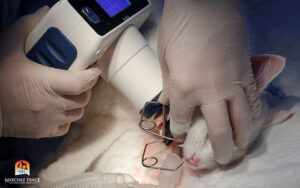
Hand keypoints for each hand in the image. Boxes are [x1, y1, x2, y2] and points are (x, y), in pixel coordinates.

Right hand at [0, 7, 99, 137]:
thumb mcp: (9, 48)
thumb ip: (26, 29)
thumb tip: (42, 14)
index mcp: (45, 83)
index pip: (81, 82)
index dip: (93, 74)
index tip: (94, 68)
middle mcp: (51, 104)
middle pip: (83, 97)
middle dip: (86, 87)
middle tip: (80, 78)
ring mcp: (48, 120)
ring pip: (78, 113)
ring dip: (78, 102)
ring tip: (70, 92)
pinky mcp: (43, 132)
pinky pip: (66, 127)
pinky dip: (67, 117)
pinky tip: (59, 108)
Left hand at [158, 0, 260, 163]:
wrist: (205, 3)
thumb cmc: (179, 27)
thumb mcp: (164, 57)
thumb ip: (168, 84)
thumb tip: (167, 102)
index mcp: (184, 88)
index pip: (182, 119)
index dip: (180, 129)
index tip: (180, 133)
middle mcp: (211, 91)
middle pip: (218, 129)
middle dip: (219, 149)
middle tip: (220, 160)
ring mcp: (232, 83)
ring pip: (242, 119)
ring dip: (241, 137)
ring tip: (239, 148)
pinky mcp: (246, 72)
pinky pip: (253, 99)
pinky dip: (253, 114)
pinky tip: (250, 122)